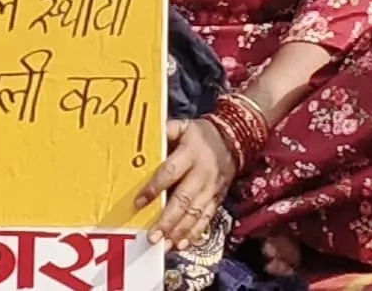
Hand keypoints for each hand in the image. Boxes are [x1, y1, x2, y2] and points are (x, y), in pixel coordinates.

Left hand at [138, 118, 238, 248]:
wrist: (234, 140)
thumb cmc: (200, 135)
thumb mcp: (184, 126)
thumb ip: (166, 131)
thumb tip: (143, 135)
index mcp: (190, 153)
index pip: (169, 173)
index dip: (154, 188)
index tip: (138, 202)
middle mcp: (202, 173)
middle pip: (183, 200)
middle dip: (167, 220)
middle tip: (152, 236)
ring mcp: (211, 188)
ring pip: (195, 213)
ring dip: (179, 231)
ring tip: (163, 244)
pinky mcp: (217, 199)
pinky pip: (206, 218)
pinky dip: (194, 233)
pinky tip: (181, 244)